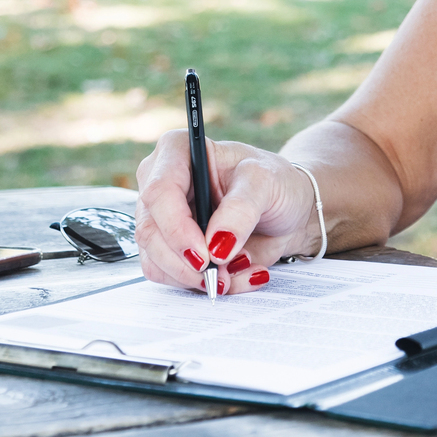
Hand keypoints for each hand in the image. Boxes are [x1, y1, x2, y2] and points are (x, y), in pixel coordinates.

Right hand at [133, 131, 318, 293]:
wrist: (287, 212)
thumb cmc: (275, 183)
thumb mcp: (266, 183)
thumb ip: (241, 209)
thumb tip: (216, 244)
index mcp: (178, 151)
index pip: (159, 191)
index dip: (177, 228)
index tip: (206, 254)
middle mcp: (161, 184)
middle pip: (149, 231)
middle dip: (185, 262)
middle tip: (220, 275)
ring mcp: (162, 219)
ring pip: (154, 260)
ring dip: (195, 278)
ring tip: (237, 271)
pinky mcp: (169, 248)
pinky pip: (171, 277)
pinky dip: (202, 284)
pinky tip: (234, 275)